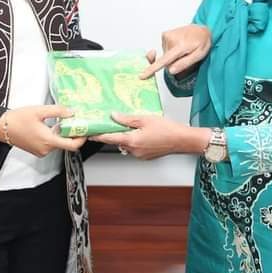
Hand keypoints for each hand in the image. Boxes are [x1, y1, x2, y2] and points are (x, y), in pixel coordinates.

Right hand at [0, 105, 86, 157]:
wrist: (1, 127)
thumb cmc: (17, 119)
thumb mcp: (39, 110)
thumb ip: (58, 111)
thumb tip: (72, 113)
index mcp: (48, 141)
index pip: (73, 145)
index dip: (81, 138)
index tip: (85, 129)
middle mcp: (46, 149)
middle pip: (66, 143)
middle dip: (71, 132)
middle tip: (74, 120)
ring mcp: (41, 151)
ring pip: (58, 143)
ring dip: (61, 133)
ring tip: (60, 120)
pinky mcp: (37, 150)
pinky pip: (51, 144)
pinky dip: (53, 136)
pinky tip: (49, 125)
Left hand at [91, 114, 209, 160]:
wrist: (182, 140)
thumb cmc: (167, 129)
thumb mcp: (145, 119)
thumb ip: (127, 119)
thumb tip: (114, 116)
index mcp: (132, 141)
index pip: (109, 138)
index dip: (98, 135)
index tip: (89, 133)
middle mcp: (134, 150)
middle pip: (118, 141)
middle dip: (115, 133)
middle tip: (114, 124)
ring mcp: (139, 155)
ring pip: (126, 145)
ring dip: (126, 137)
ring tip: (134, 126)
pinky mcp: (145, 156)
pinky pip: (135, 148)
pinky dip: (134, 141)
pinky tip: (142, 133)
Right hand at [140, 24, 211, 78]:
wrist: (202, 29)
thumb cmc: (202, 42)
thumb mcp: (199, 55)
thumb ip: (184, 63)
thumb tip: (171, 71)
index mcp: (181, 46)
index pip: (164, 60)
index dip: (152, 69)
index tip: (142, 75)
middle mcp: (171, 39)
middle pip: (166, 61)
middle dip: (174, 62)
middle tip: (185, 55)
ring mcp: (167, 35)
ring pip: (165, 55)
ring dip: (173, 55)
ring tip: (183, 48)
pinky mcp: (164, 34)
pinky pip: (165, 49)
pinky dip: (170, 50)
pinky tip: (179, 44)